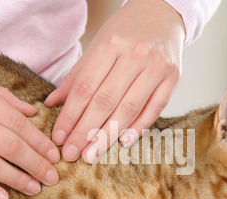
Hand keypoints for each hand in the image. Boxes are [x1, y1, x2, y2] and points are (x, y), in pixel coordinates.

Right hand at [0, 56, 59, 198]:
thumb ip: (2, 97)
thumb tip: (32, 110)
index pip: (17, 124)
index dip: (39, 142)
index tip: (54, 155)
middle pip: (9, 146)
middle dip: (35, 164)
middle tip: (53, 177)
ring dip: (16, 179)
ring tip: (35, 188)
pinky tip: (3, 197)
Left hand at [45, 0, 184, 162]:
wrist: (163, 14)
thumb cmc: (126, 31)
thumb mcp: (97, 45)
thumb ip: (77, 75)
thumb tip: (53, 103)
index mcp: (110, 44)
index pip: (85, 88)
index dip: (70, 116)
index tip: (58, 137)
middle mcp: (135, 55)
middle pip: (105, 102)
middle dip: (85, 132)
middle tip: (70, 154)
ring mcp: (157, 67)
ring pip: (129, 108)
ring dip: (108, 136)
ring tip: (91, 154)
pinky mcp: (173, 78)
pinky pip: (155, 108)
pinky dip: (139, 127)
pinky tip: (123, 142)